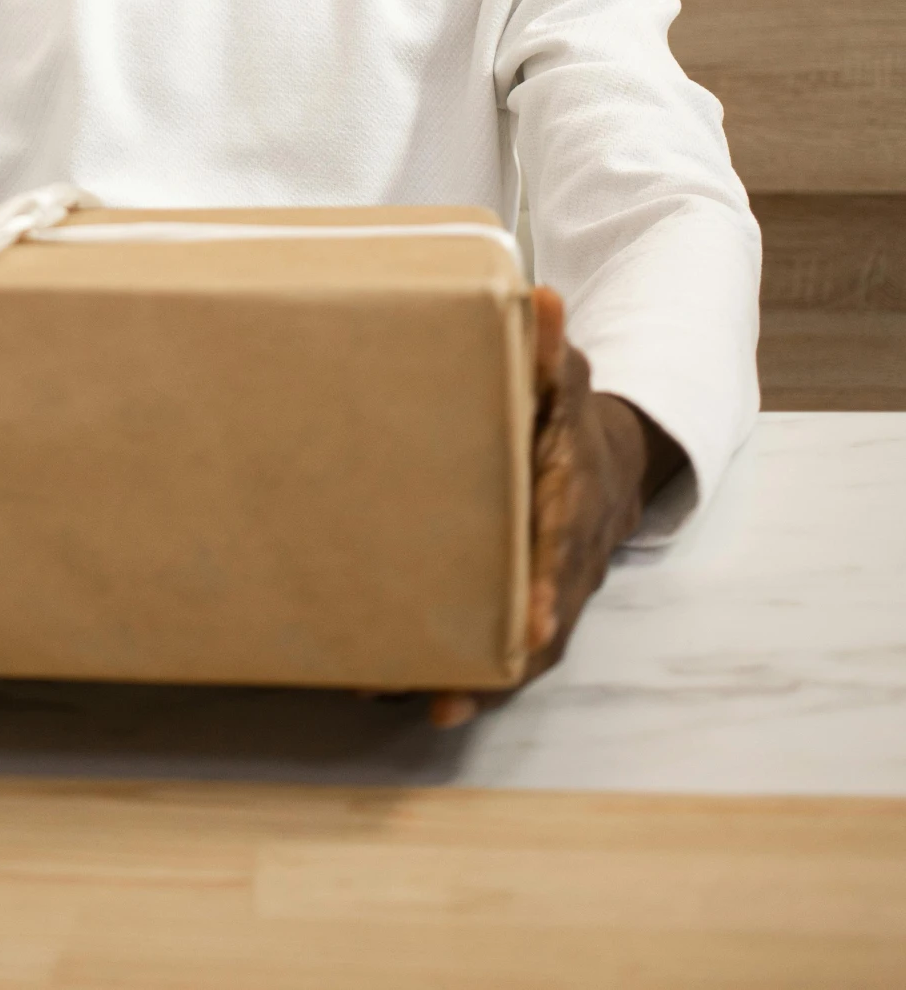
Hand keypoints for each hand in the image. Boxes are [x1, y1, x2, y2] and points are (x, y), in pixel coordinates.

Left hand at [429, 284, 685, 728]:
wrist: (607, 468)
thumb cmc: (568, 419)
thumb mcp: (564, 378)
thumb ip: (548, 349)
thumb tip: (538, 296)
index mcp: (574, 503)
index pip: (565, 548)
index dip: (551, 586)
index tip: (534, 620)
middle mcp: (566, 564)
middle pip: (542, 629)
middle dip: (500, 666)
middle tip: (444, 696)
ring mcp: (548, 596)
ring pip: (516, 655)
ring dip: (466, 685)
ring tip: (397, 699)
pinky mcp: (523, 612)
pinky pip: (495, 654)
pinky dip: (453, 676)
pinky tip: (389, 688)